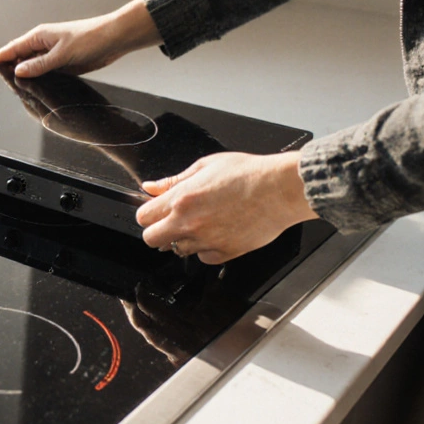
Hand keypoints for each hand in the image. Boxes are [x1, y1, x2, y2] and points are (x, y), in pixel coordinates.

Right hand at [0, 0, 161, 77]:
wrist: (114, 39)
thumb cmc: (90, 38)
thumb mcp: (62, 54)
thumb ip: (40, 64)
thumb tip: (19, 70)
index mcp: (39, 37)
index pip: (13, 48)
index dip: (0, 57)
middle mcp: (43, 45)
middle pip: (20, 58)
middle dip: (10, 68)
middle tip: (0, 81)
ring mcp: (53, 54)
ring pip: (32, 66)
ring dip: (26, 75)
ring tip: (15, 87)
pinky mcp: (63, 63)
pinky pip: (45, 72)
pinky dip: (39, 79)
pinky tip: (36, 87)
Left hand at [136, 152, 317, 264]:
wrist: (280, 189)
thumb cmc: (248, 174)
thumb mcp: (206, 166)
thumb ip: (174, 180)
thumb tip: (151, 187)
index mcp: (181, 199)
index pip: (143, 217)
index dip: (149, 213)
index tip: (157, 210)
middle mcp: (189, 223)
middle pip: (151, 239)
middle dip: (158, 230)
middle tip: (172, 220)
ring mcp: (206, 240)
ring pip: (177, 250)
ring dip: (183, 239)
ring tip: (203, 222)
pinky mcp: (224, 253)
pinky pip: (203, 257)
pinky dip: (206, 248)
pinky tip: (218, 231)